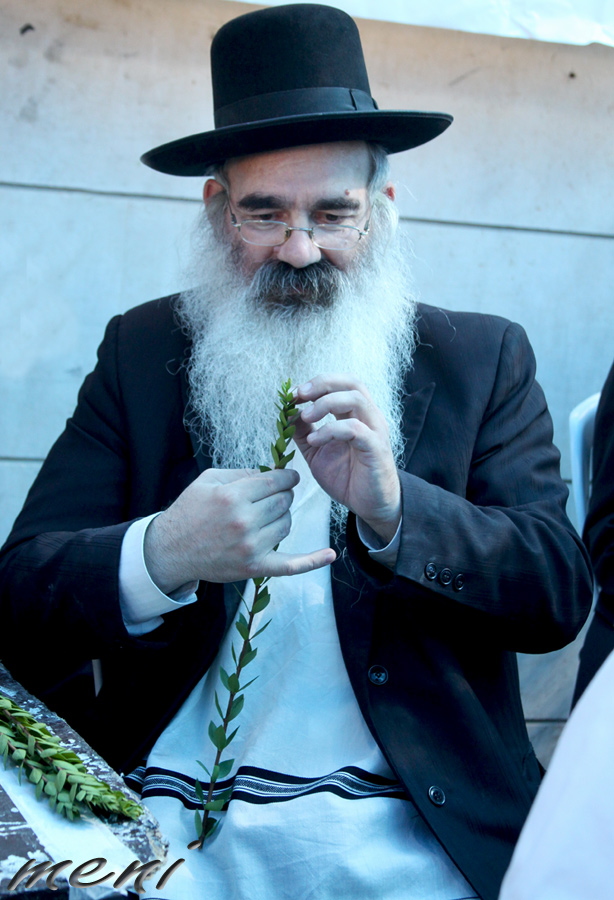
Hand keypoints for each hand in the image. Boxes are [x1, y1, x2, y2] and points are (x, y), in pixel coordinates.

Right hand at [144, 468, 334, 592]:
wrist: (171, 550)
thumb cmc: (189, 511)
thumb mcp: (209, 480)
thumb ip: (242, 473)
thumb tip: (272, 471)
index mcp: (233, 496)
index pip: (276, 481)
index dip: (286, 477)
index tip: (288, 477)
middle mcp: (244, 521)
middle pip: (284, 501)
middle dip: (283, 495)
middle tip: (274, 496)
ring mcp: (251, 547)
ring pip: (286, 523)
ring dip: (282, 517)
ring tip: (267, 516)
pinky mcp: (254, 568)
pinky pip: (290, 565)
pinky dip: (312, 561)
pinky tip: (330, 555)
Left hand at [293, 375, 400, 542]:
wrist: (369, 505)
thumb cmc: (347, 477)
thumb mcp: (316, 452)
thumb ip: (303, 431)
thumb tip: (286, 413)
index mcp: (355, 414)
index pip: (340, 384)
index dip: (316, 384)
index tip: (292, 394)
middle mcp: (368, 417)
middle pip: (351, 383)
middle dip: (322, 384)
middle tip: (299, 395)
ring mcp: (374, 430)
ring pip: (355, 399)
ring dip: (326, 403)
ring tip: (305, 417)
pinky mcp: (376, 448)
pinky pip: (356, 429)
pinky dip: (331, 430)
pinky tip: (315, 440)